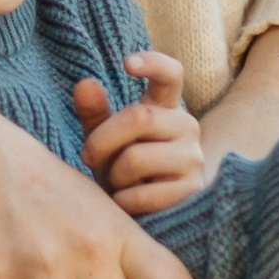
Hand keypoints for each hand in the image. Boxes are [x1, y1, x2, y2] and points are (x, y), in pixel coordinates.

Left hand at [72, 52, 208, 219]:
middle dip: (102, 140)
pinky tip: (126, 204)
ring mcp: (193, 159)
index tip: (127, 63)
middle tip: (89, 157)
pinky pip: (142, 194)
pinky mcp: (192, 192)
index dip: (153, 64)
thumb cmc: (121, 169)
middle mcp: (186, 126)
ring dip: (113, 176)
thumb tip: (84, 83)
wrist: (146, 215)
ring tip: (116, 184)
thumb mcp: (104, 138)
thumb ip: (94, 112)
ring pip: (136, 158)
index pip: (171, 74)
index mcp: (166, 107)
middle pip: (139, 116)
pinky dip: (122, 202)